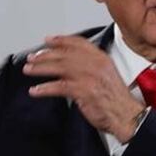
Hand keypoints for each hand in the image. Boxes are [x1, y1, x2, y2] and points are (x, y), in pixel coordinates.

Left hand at [24, 35, 145, 142]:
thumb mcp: (107, 76)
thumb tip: (70, 66)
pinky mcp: (83, 91)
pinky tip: (35, 91)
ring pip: (59, 67)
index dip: (61, 40)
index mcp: (102, 58)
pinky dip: (44, 88)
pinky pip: (59, 87)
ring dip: (40, 68)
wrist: (127, 116)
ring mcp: (89, 77)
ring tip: (28, 70)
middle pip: (64, 54)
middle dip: (45, 55)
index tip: (48, 40)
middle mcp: (95, 64)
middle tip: (32, 58)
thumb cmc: (117, 100)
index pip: (78, 43)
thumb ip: (91, 68)